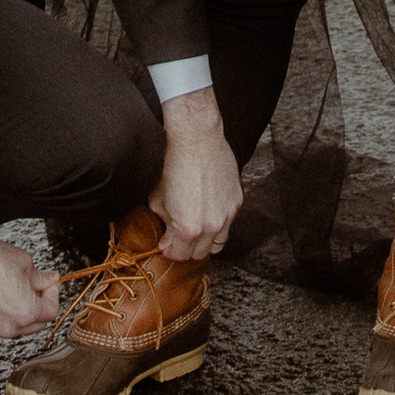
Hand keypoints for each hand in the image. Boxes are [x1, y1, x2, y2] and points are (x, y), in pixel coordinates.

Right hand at [0, 226, 63, 339]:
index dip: (53, 293)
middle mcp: (9, 327)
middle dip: (39, 304)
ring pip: (15, 324)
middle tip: (36, 285)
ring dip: (20, 309)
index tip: (50, 282)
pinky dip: (2, 311)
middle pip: (35, 323)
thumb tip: (48, 280)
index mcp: (26, 313)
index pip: (51, 311)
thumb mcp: (23, 262)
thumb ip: (40, 277)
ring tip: (14, 286)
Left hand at [154, 89, 242, 260]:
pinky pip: (228, 222)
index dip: (170, 250)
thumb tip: (166, 235)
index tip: (167, 242)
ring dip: (205, 240)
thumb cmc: (173, 164)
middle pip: (200, 254)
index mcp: (188, 228)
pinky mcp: (236, 201)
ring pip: (218, 243)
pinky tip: (207, 208)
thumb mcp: (157, 198)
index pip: (180, 256)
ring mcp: (227, 214)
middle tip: (178, 236)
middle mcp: (211, 226)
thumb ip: (164, 222)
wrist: (195, 138)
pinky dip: (218, 221)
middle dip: (187, 248)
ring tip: (195, 226)